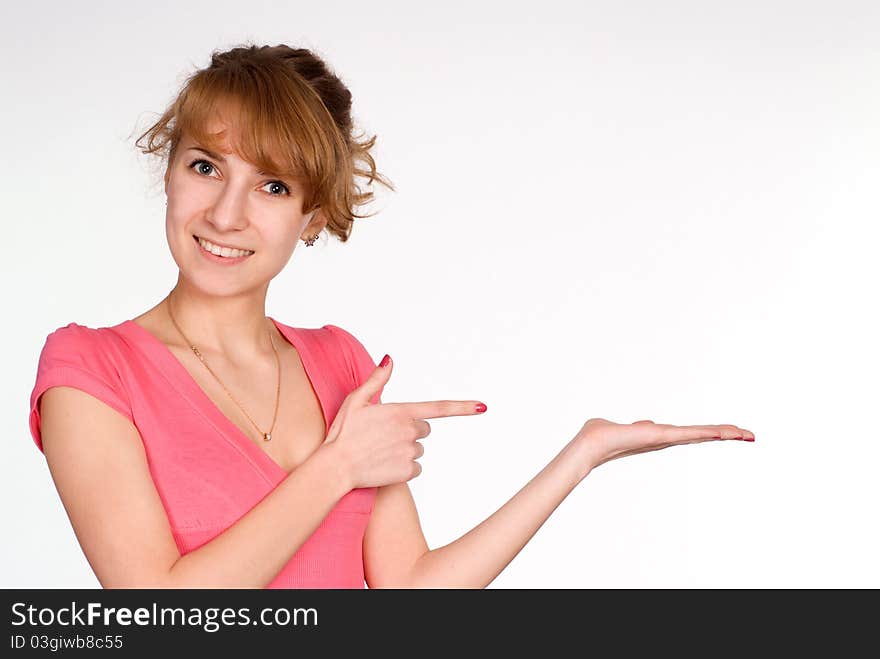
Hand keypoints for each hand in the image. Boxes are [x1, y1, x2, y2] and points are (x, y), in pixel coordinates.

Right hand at [322, 355, 485, 488]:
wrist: (335, 467)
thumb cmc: (343, 433)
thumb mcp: (356, 400)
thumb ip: (377, 380)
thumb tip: (389, 359)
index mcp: (401, 412)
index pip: (439, 408)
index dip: (463, 407)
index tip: (482, 407)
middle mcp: (410, 431)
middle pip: (423, 429)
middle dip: (409, 431)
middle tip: (384, 436)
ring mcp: (410, 452)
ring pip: (418, 449)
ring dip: (404, 450)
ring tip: (379, 452)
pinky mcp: (408, 471)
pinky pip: (415, 468)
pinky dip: (403, 468)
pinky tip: (384, 465)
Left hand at [575, 417, 754, 469]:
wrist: (592, 443)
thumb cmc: (601, 435)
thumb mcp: (625, 427)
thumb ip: (638, 426)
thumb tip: (646, 425)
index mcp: (660, 436)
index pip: (691, 434)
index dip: (711, 433)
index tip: (729, 433)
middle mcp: (666, 439)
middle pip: (702, 436)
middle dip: (726, 435)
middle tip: (750, 435)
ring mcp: (666, 439)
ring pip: (701, 435)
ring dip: (724, 433)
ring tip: (746, 434)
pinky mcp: (661, 436)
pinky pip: (689, 433)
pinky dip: (707, 432)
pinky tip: (724, 432)